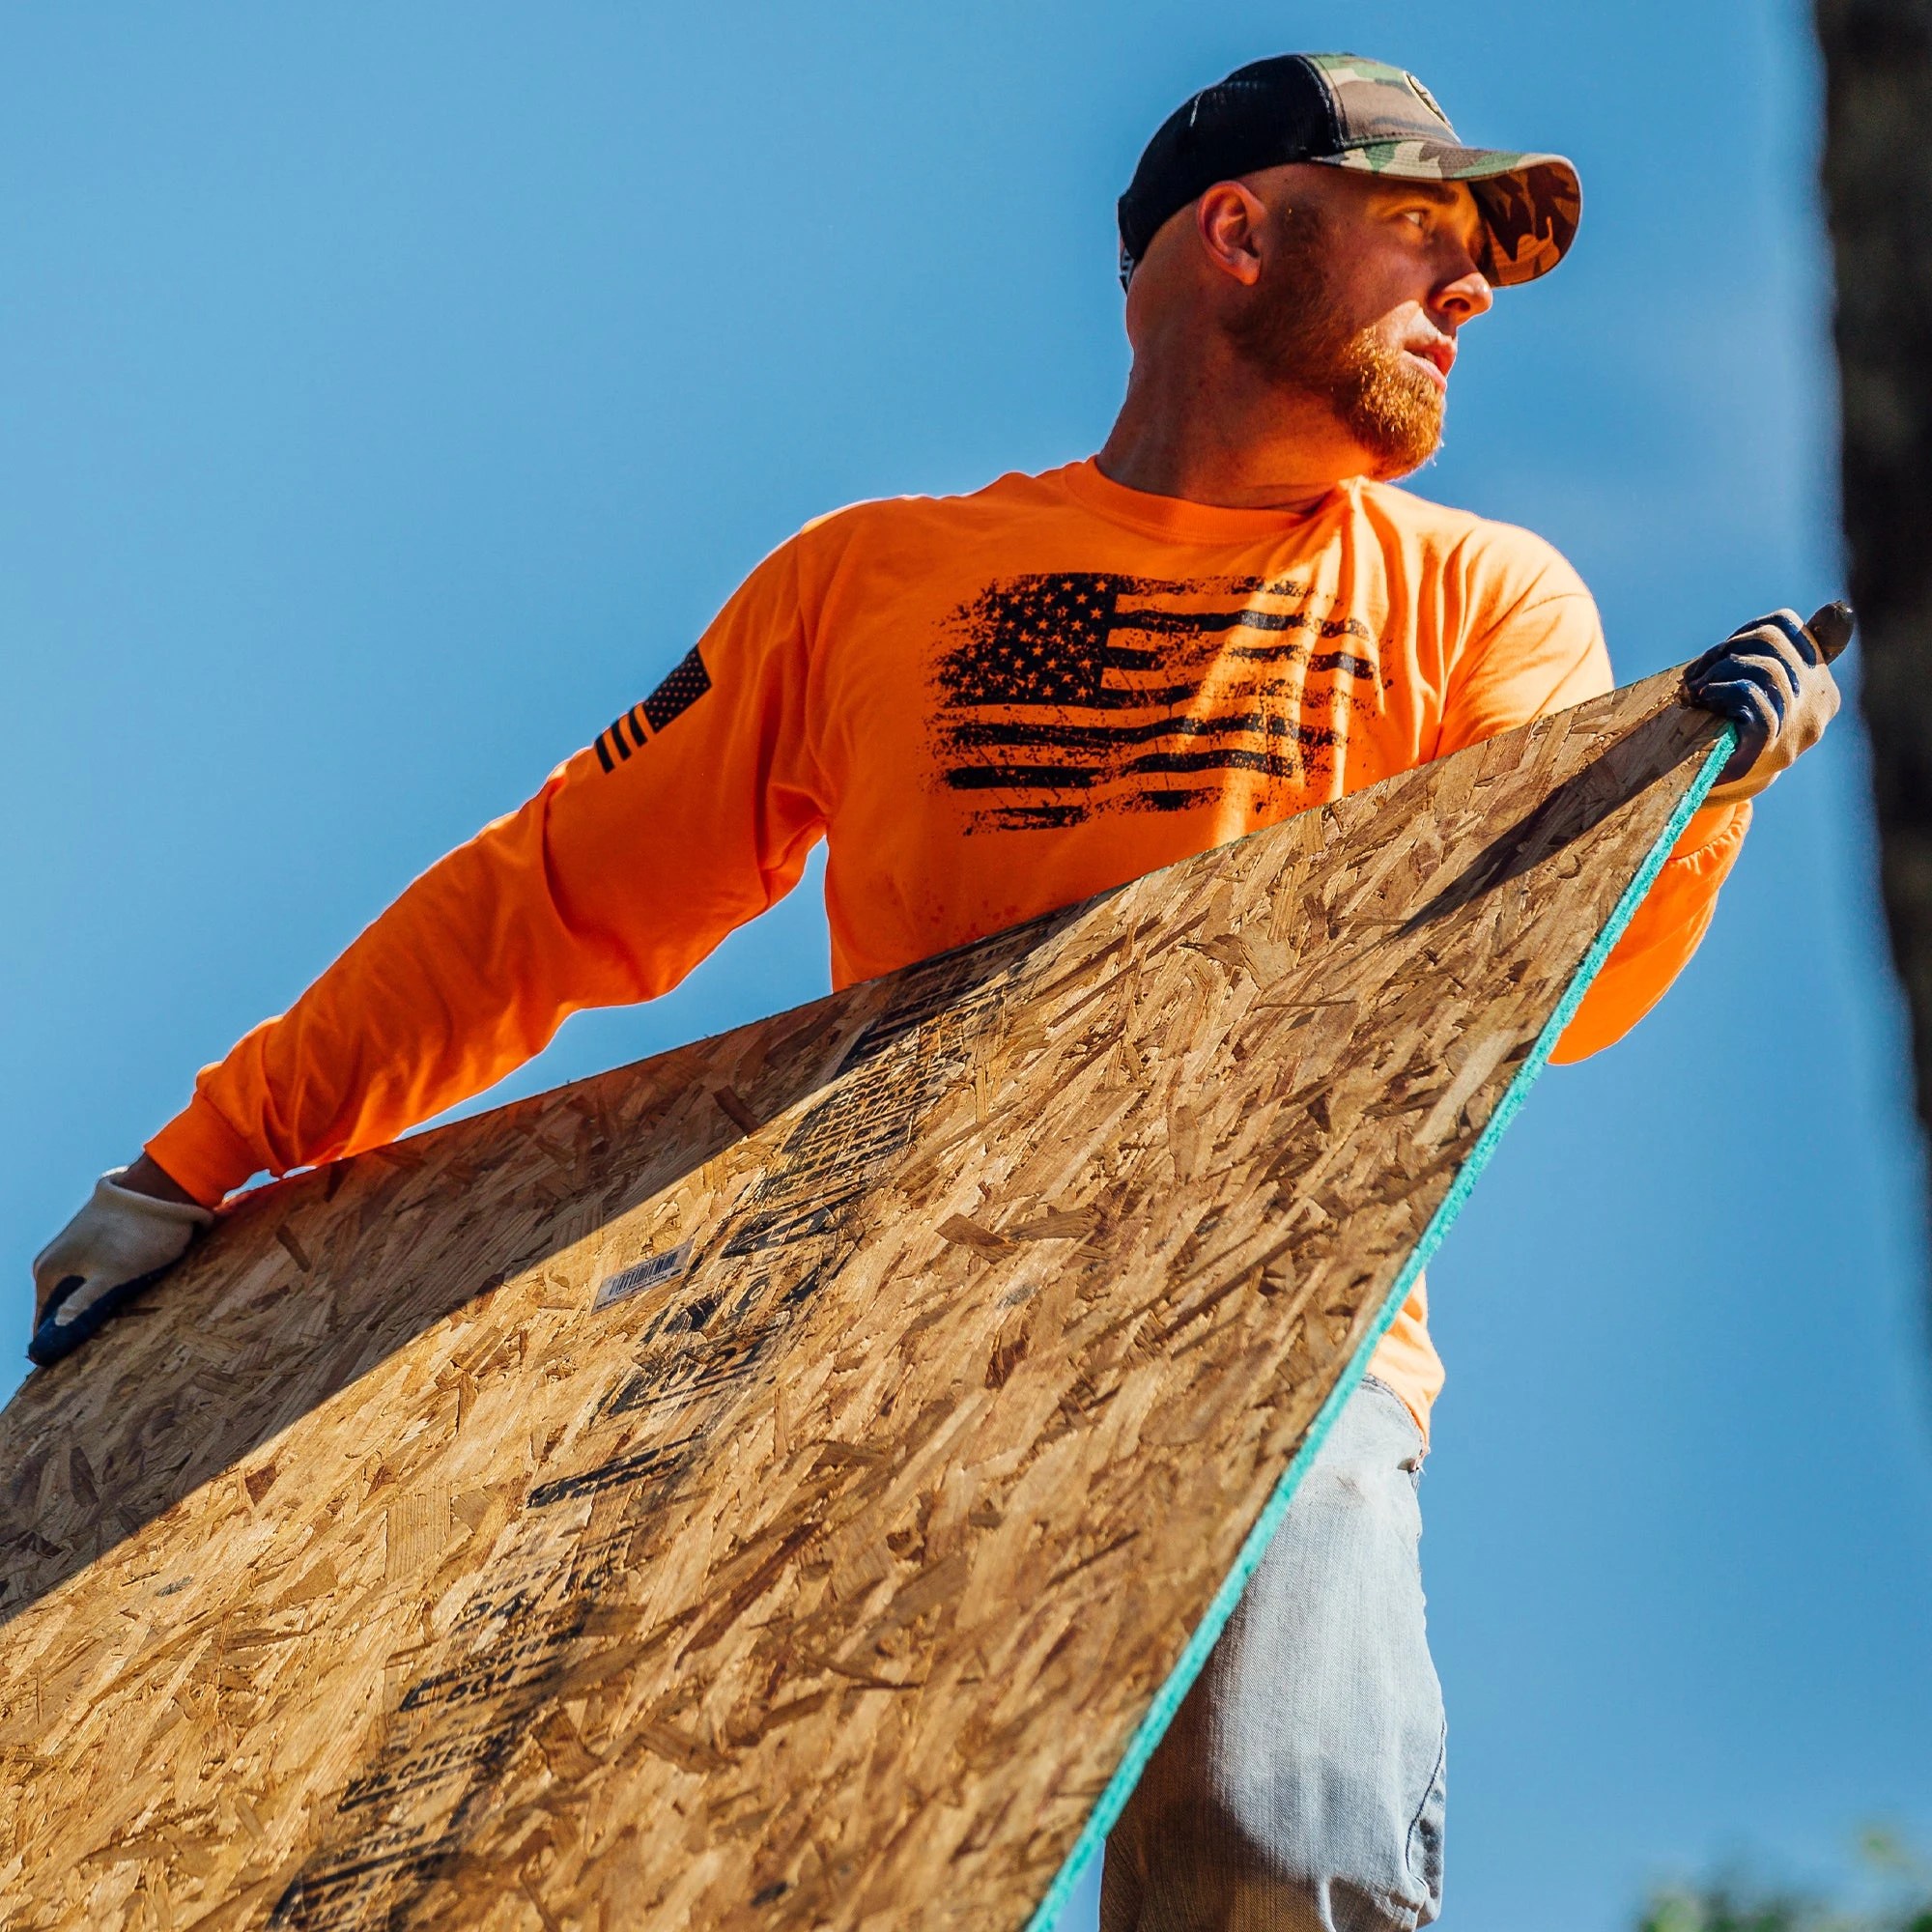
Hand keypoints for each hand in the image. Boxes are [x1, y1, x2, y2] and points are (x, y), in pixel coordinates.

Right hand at [29, 1165, 212, 1365]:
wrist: (160, 1188)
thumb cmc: (137, 1233)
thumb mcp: (113, 1274)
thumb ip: (85, 1301)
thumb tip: (58, 1325)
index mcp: (49, 1270)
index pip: (43, 1321)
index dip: (53, 1344)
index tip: (63, 1368)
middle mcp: (56, 1260)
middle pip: (61, 1307)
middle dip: (75, 1330)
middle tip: (95, 1355)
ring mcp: (76, 1250)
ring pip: (79, 1292)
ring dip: (92, 1311)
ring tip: (111, 1336)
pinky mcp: (98, 1243)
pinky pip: (94, 1279)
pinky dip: (103, 1294)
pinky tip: (121, 1307)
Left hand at [1684, 601, 1850, 803]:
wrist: (1712, 782)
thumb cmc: (1731, 725)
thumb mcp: (1758, 683)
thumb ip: (1779, 651)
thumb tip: (1837, 610)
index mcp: (1818, 682)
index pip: (1786, 626)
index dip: (1746, 631)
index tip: (1723, 654)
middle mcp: (1819, 704)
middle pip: (1772, 643)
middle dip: (1726, 651)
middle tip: (1698, 674)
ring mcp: (1798, 729)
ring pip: (1767, 671)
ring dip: (1719, 673)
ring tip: (1696, 690)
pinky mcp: (1770, 748)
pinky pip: (1755, 702)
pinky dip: (1723, 692)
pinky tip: (1704, 700)